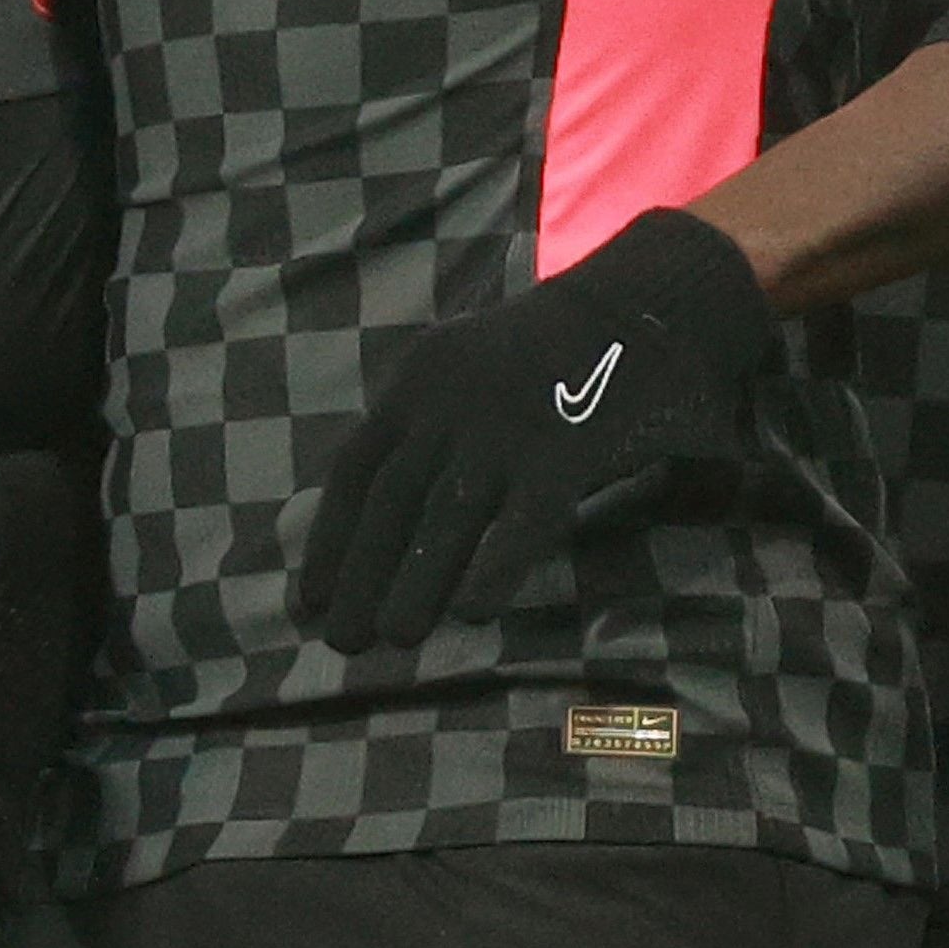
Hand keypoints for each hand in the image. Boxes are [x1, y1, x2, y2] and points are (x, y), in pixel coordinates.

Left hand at [296, 209, 773, 653]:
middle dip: (360, 575)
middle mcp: (451, 401)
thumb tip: (382, 524)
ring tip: (395, 641)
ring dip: (413, 582)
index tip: (308, 598)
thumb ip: (429, 430)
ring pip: (446, 516)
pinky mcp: (565, 447)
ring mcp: (507, 423)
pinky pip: (523, 519)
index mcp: (418, 380)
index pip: (356, 469)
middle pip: (391, 500)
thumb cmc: (549, 355)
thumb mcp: (467, 370)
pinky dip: (493, 567)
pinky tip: (473, 614)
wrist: (640, 304)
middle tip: (341, 642)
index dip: (328, 539)